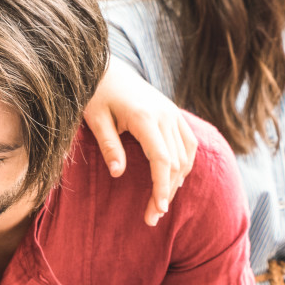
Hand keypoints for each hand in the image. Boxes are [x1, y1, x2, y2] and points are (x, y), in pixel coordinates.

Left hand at [81, 58, 198, 225]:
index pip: (161, 160)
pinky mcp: (174, 112)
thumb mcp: (95, 119)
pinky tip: (174, 180)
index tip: (157, 209)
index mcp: (145, 118)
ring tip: (161, 203)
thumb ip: (108, 146)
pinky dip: (184, 164)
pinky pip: (188, 143)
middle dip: (166, 192)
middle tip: (152, 217)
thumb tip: (118, 173)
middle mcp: (165, 114)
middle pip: (175, 162)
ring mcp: (172, 112)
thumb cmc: (96, 93)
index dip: (162, 187)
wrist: (108, 67)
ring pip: (186, 155)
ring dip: (177, 181)